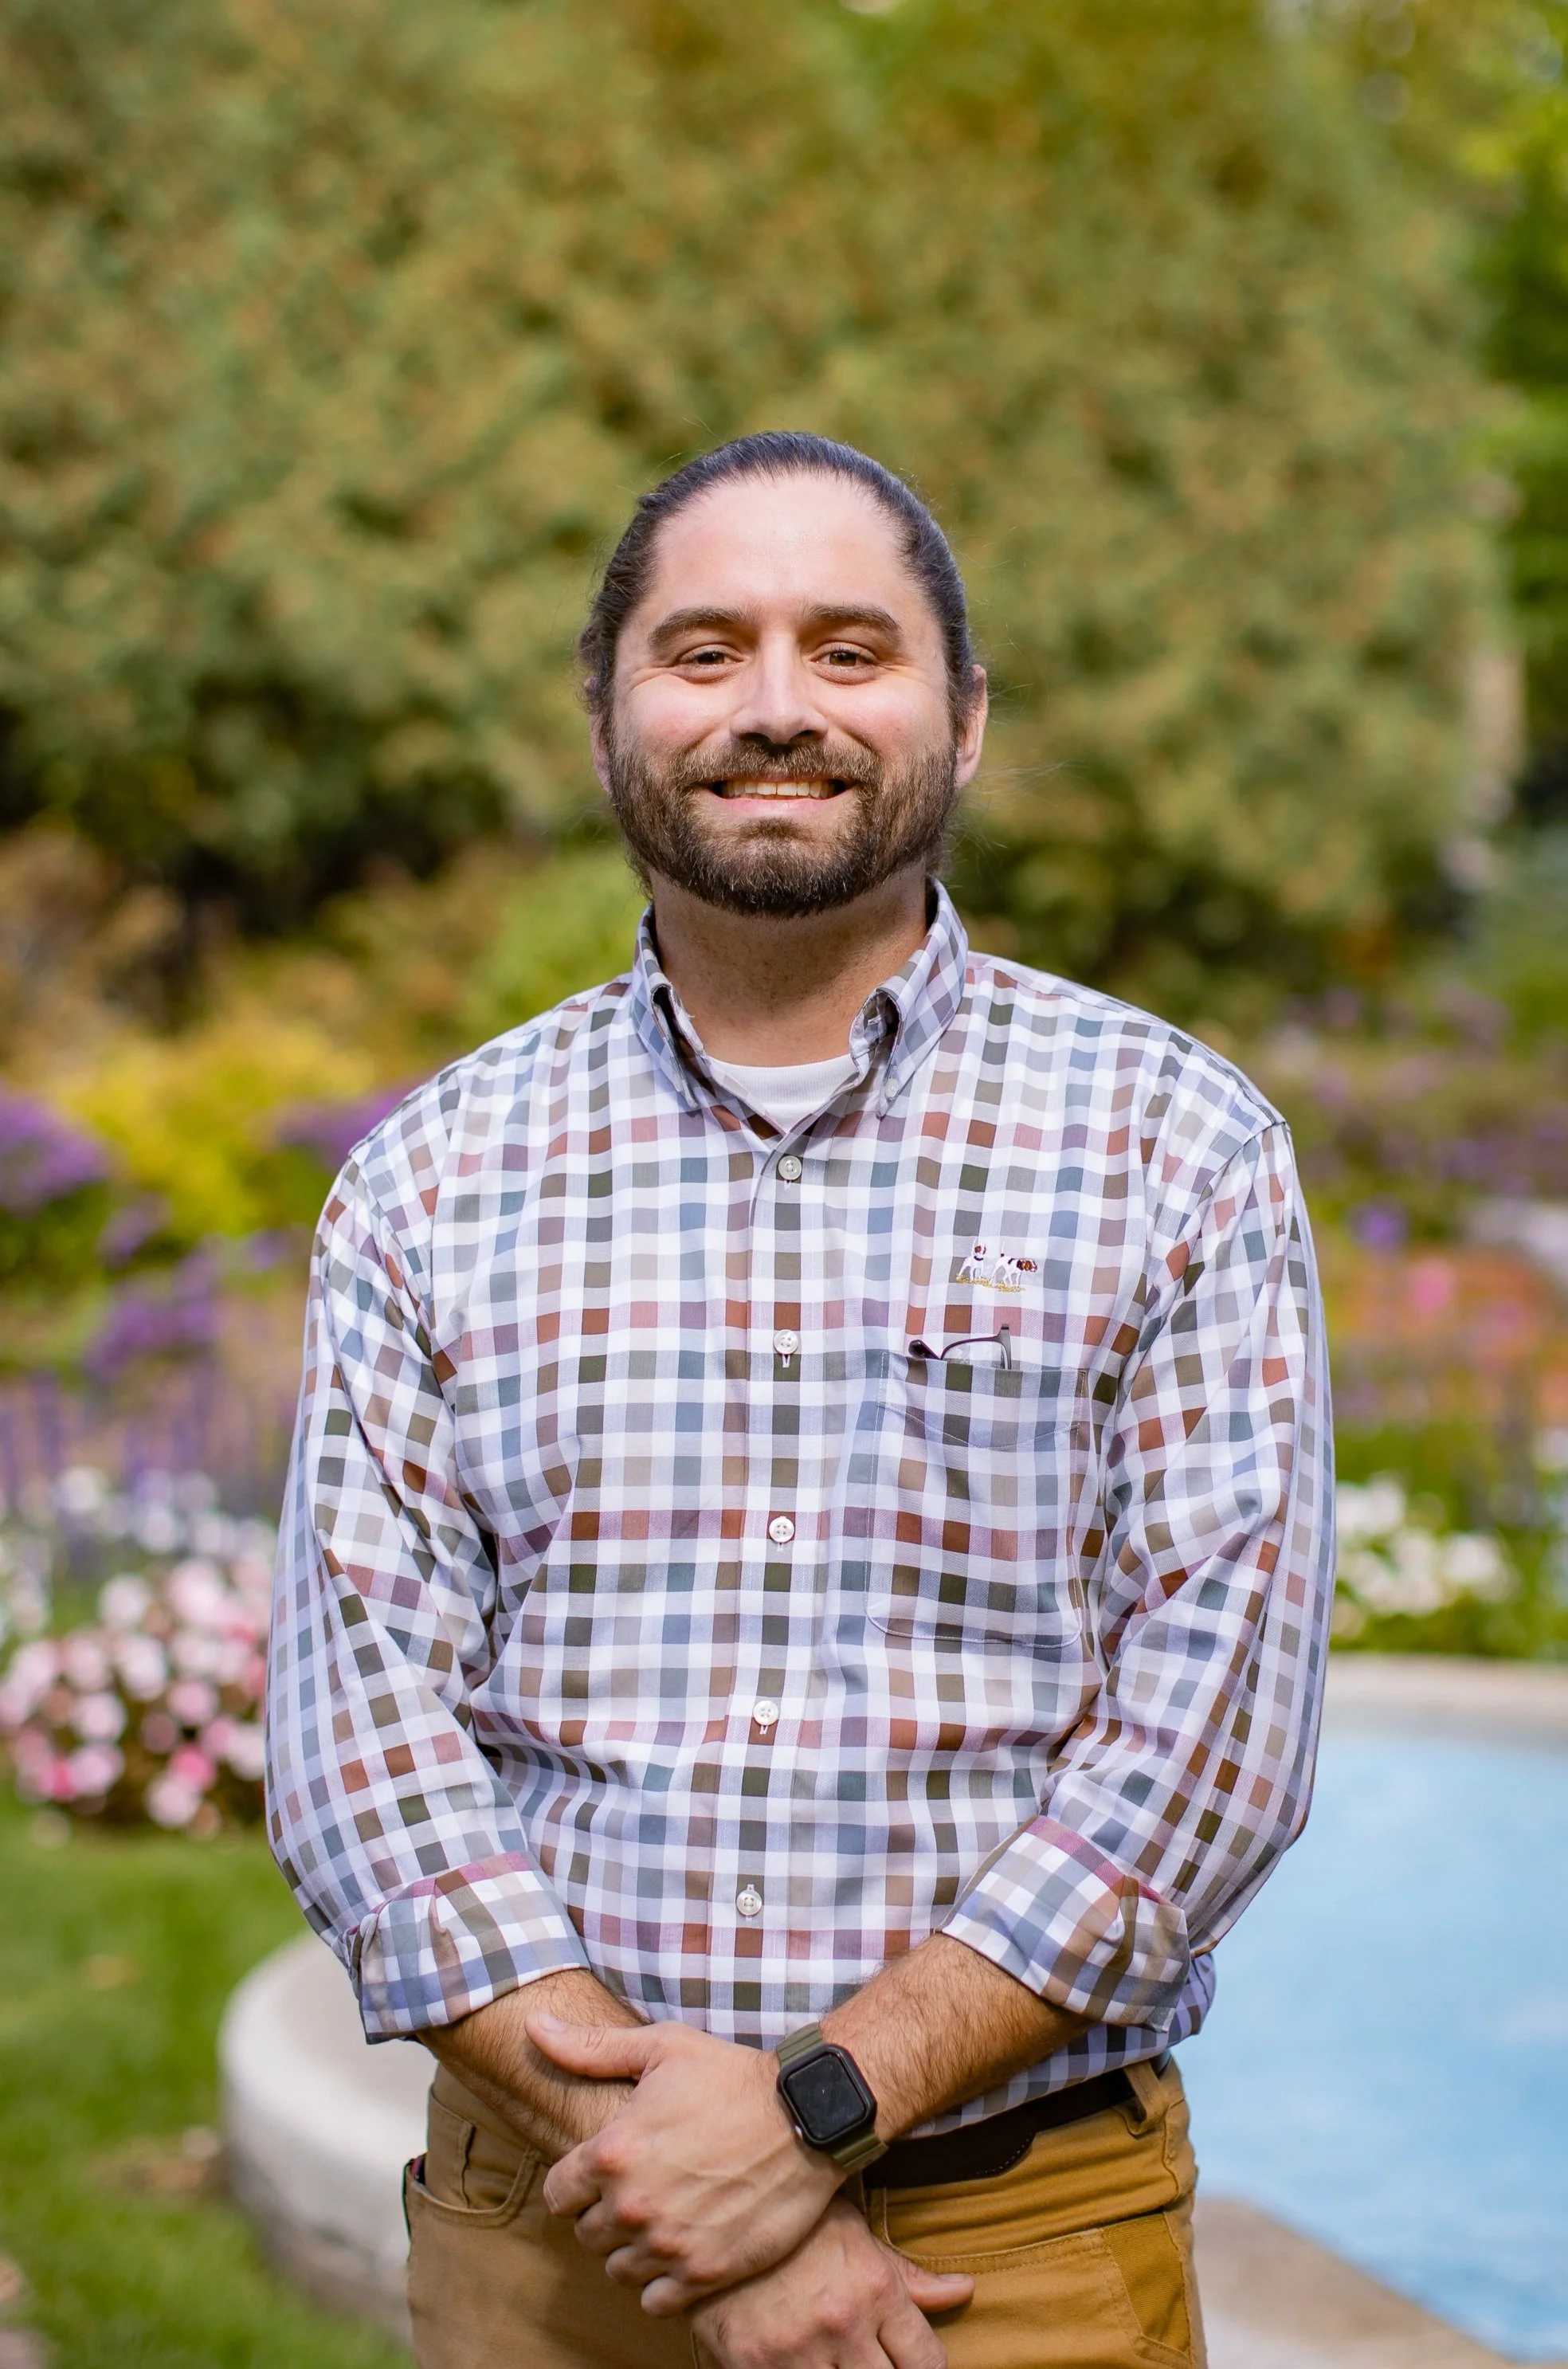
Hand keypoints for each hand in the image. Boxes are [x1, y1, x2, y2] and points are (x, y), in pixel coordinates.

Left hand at [534, 2015, 842, 2311]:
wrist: (805, 2116)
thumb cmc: (731, 2077)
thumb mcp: (661, 2049)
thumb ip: (589, 2048)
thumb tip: (532, 2025)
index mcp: (612, 2154)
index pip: (558, 2195)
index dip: (577, 2183)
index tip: (603, 2172)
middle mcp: (632, 2206)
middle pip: (588, 2234)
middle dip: (605, 2214)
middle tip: (640, 2191)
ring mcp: (668, 2244)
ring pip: (619, 2270)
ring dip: (632, 2249)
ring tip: (661, 2220)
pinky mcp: (704, 2273)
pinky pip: (655, 2301)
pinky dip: (662, 2282)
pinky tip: (680, 2250)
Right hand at [691, 2197, 972, 2368]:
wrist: (714, 2212)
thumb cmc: (795, 2225)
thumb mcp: (856, 2236)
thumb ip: (908, 2277)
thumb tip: (963, 2290)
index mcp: (875, 2290)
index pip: (927, 2364)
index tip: (912, 2368)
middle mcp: (843, 2324)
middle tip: (872, 2362)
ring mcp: (798, 2351)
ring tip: (838, 2361)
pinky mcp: (755, 2366)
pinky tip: (806, 2366)